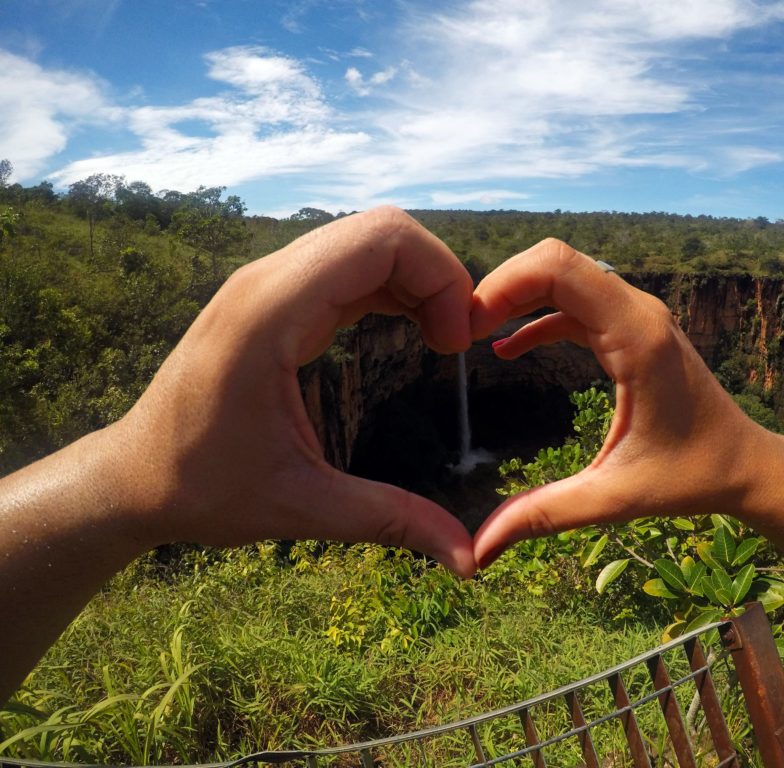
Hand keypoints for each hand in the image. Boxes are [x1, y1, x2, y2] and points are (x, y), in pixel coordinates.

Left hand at [116, 206, 476, 576]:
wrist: (132, 477)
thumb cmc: (201, 488)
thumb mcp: (302, 506)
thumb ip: (390, 520)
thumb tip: (469, 556)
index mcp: (270, 313)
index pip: (380, 240)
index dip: (439, 278)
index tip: (453, 347)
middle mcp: (267, 281)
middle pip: (381, 230)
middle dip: (436, 275)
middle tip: (454, 343)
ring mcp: (267, 284)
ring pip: (366, 242)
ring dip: (417, 279)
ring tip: (441, 339)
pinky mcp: (271, 297)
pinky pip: (347, 265)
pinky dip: (391, 287)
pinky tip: (411, 329)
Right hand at [470, 238, 766, 566]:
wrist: (746, 464)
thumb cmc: (689, 479)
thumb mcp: (612, 499)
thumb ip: (542, 515)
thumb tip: (476, 551)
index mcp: (636, 338)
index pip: (559, 269)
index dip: (503, 284)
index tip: (467, 328)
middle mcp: (639, 312)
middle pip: (555, 261)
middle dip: (502, 286)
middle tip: (460, 330)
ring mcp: (638, 316)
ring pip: (565, 276)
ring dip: (517, 296)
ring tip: (473, 334)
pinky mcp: (634, 329)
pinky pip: (576, 305)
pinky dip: (538, 315)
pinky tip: (508, 347)